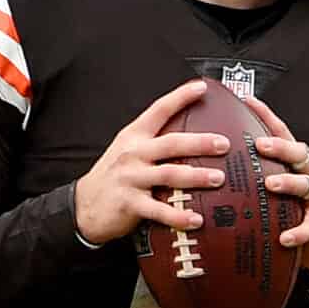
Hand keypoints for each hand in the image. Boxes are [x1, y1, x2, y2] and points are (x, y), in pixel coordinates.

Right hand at [74, 78, 225, 246]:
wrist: (85, 205)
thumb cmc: (114, 176)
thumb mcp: (128, 150)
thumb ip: (154, 141)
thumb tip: (190, 137)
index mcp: (135, 137)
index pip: (159, 110)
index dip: (180, 97)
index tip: (201, 88)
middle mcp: (133, 154)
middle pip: (171, 144)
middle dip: (200, 142)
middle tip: (224, 144)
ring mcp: (131, 178)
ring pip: (168, 174)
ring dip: (196, 177)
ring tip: (218, 178)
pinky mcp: (130, 203)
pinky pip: (159, 210)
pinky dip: (178, 216)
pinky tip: (196, 219)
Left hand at [241, 92, 308, 290]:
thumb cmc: (285, 209)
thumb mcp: (269, 186)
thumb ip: (249, 171)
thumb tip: (211, 156)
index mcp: (291, 162)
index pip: (280, 133)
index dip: (266, 116)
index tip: (247, 101)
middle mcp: (306, 174)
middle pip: (297, 153)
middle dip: (279, 147)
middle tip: (259, 144)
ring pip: (305, 184)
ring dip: (288, 183)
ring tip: (271, 184)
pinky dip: (298, 232)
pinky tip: (285, 238)